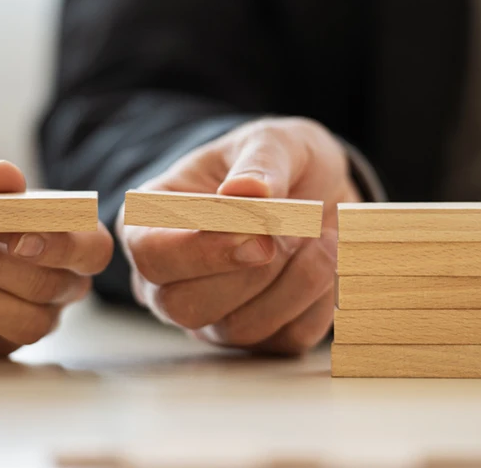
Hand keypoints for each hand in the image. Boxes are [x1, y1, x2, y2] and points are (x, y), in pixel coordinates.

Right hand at [117, 118, 360, 354]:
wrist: (323, 189)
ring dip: (295, 280)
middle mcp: (170, 280)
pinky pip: (288, 338)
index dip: (203, 249)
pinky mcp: (261, 339)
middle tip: (295, 226)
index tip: (259, 225)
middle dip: (250, 271)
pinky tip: (328, 258)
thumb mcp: (272, 141)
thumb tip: (245, 193)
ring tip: (323, 233)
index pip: (151, 256)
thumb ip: (258, 162)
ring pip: (239, 329)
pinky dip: (321, 298)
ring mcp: (213, 317)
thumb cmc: (278, 163)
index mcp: (151, 224)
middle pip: (185, 306)